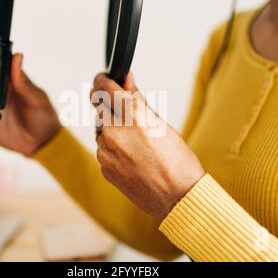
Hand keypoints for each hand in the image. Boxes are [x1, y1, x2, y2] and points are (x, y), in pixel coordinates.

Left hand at [91, 73, 204, 222]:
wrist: (177, 198)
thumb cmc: (177, 162)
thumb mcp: (161, 123)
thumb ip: (137, 99)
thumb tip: (126, 80)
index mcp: (131, 115)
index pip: (102, 87)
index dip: (101, 80)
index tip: (104, 79)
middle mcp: (114, 131)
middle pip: (100, 107)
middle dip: (111, 107)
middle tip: (128, 116)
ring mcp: (106, 151)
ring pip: (101, 130)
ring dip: (112, 129)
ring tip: (137, 144)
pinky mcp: (104, 167)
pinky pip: (104, 149)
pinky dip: (113, 148)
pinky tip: (133, 158)